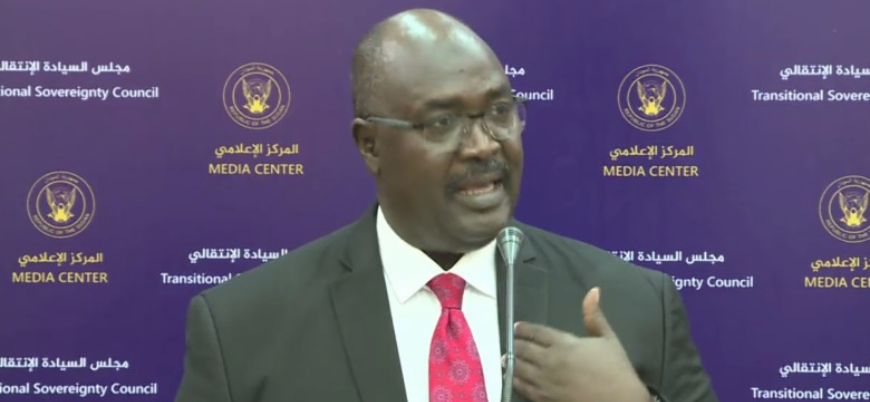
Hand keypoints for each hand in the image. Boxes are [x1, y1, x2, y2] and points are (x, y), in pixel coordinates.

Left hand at [507, 287, 648, 401]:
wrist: (620, 401)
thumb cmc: (616, 370)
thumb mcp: (608, 339)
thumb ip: (594, 316)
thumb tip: (593, 290)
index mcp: (564, 344)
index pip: (537, 333)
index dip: (525, 329)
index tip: (517, 327)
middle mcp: (550, 360)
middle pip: (524, 349)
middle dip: (516, 345)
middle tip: (511, 343)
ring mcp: (545, 381)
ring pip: (520, 369)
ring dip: (511, 362)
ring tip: (505, 360)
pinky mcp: (545, 398)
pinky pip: (523, 388)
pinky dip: (515, 381)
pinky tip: (512, 378)